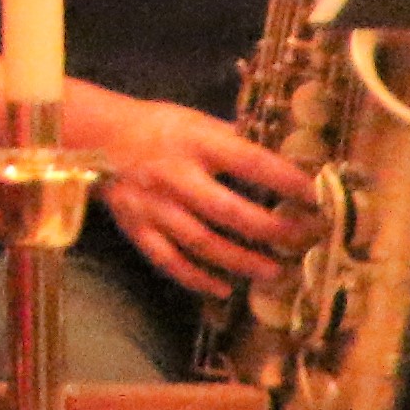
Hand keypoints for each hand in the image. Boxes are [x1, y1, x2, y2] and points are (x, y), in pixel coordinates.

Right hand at [75, 89, 323, 292]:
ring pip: (202, 242)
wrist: (94, 137)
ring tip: (274, 272)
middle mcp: (176, 176)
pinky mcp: (138, 228)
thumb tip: (282, 155)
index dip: (285, 181)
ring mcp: (155, 206)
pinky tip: (223, 289)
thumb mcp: (195, 120)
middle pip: (229, 211)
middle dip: (271, 230)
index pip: (250, 162)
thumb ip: (234, 140)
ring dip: (242, 261)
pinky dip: (196, 278)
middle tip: (303, 240)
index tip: (315, 196)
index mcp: (195, 142)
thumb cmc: (155, 126)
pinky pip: (169, 260)